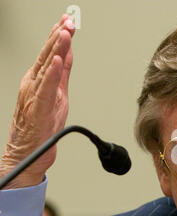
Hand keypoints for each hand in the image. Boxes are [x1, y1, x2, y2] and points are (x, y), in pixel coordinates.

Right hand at [0, 15, 75, 188]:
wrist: (29, 154)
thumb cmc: (42, 127)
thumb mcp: (58, 95)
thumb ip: (62, 75)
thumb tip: (68, 55)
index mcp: (38, 81)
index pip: (50, 54)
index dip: (59, 36)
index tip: (68, 21)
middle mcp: (33, 85)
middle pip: (46, 56)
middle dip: (58, 37)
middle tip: (68, 20)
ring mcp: (34, 96)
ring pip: (45, 68)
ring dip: (55, 49)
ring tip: (64, 33)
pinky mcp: (38, 110)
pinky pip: (45, 89)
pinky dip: (51, 74)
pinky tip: (56, 61)